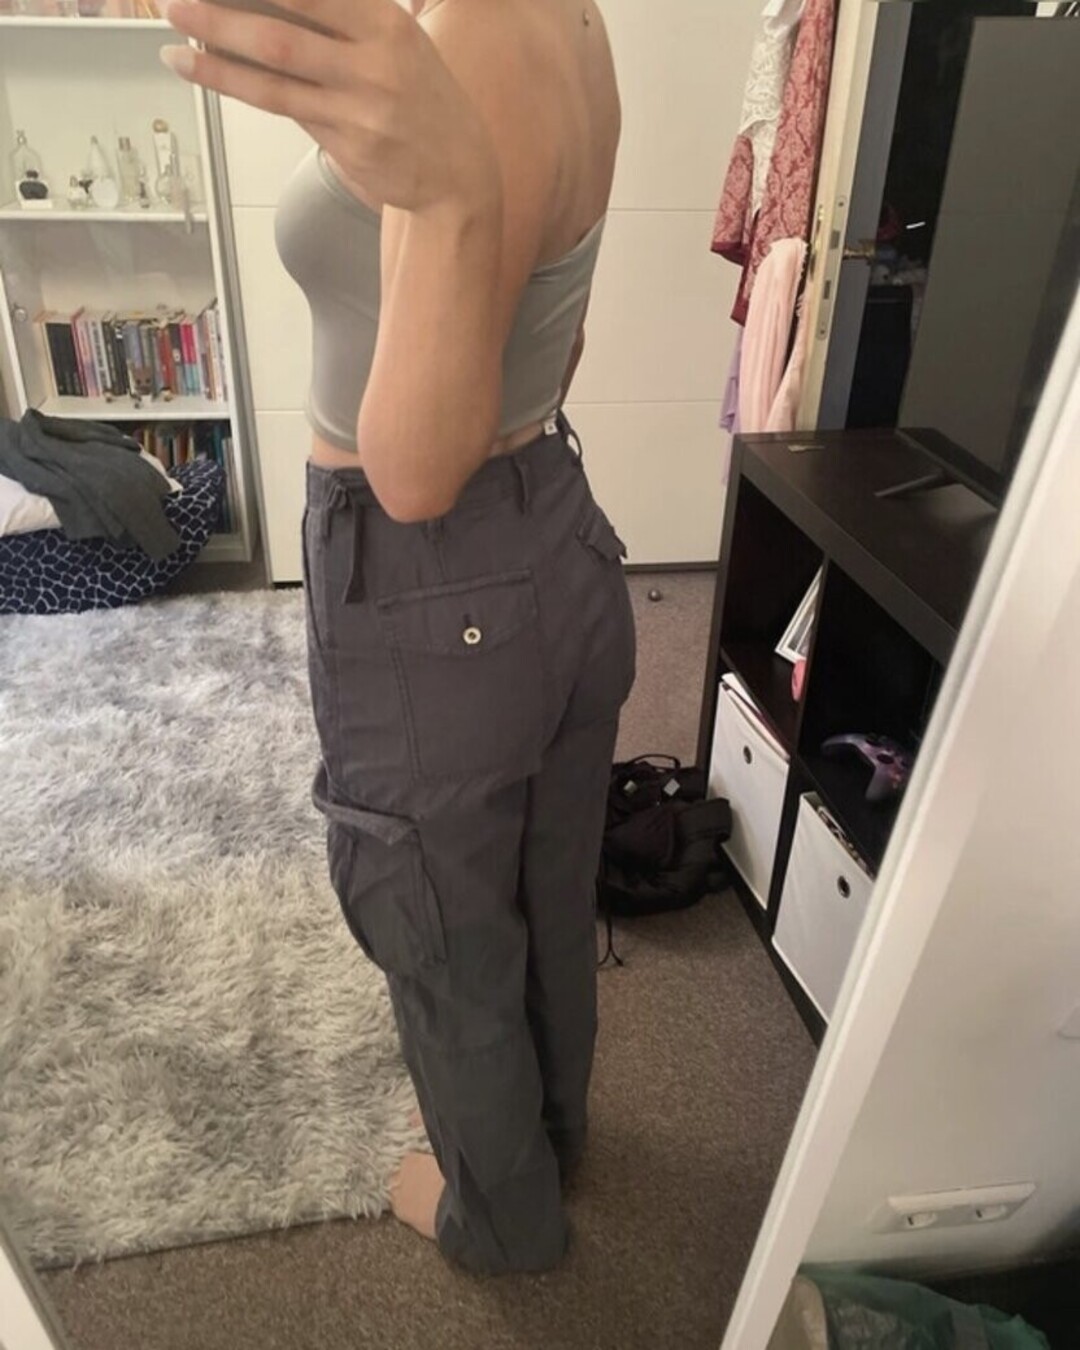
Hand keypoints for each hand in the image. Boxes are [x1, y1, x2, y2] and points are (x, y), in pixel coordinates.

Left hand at [159, 0, 499, 216]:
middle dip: (225, 5)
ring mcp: (363, 102)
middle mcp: (377, 56)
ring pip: (276, 65)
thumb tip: (257, 8)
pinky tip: (199, 66)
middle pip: (286, 21)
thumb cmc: (419, 102)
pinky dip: (234, 82)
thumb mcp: (395, 43)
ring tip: (172, 27)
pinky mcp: (349, 141)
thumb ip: (338, 23)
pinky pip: (281, 105)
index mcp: (387, 19)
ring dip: (216, 44)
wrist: (460, 175)